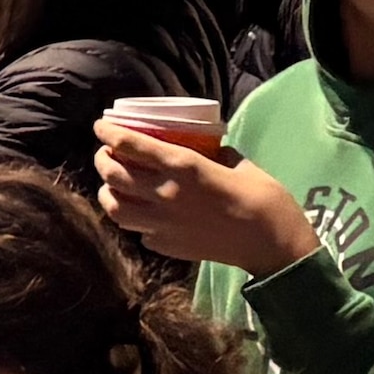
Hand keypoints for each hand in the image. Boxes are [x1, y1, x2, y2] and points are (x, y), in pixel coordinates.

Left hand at [95, 131, 315, 274]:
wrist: (273, 246)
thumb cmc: (263, 198)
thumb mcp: (236, 162)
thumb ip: (209, 152)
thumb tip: (197, 144)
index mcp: (184, 167)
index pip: (130, 145)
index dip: (109, 132)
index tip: (100, 126)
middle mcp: (165, 194)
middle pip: (113, 174)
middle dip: (102, 159)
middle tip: (106, 153)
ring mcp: (162, 225)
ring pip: (114, 208)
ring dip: (108, 191)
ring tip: (114, 184)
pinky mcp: (166, 247)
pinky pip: (136, 230)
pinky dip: (133, 218)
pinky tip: (143, 212)